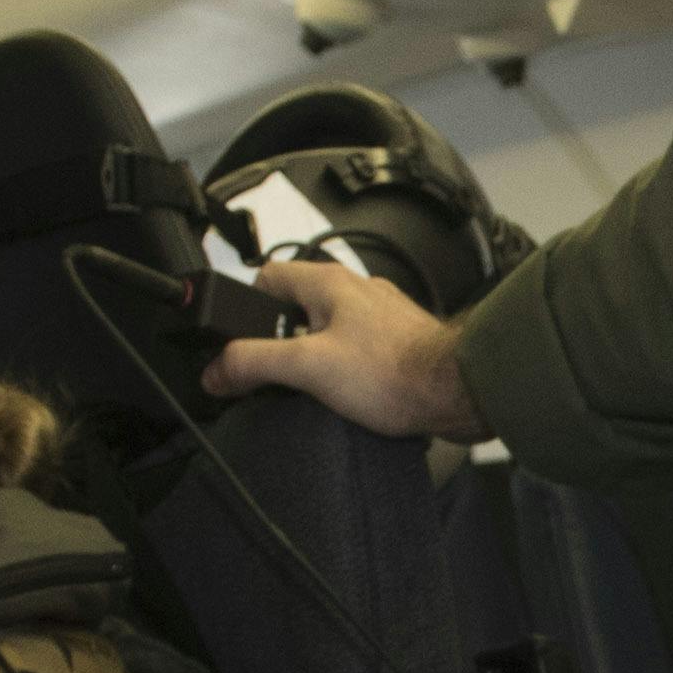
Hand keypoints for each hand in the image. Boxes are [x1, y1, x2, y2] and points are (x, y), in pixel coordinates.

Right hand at [211, 254, 483, 441]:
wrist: (456, 393)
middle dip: (281, 340)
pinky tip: (348, 395)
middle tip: (274, 373)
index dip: (244, 308)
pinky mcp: (400, 342)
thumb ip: (254, 363)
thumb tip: (216, 370)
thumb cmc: (396, 373)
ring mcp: (381, 315)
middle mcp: (357, 291)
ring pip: (329, 329)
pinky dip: (346, 369)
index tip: (236, 339)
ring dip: (315, 357)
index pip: (268, 277)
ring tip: (311, 389)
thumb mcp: (306, 367)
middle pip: (298, 307)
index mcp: (329, 283)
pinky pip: (359, 350)